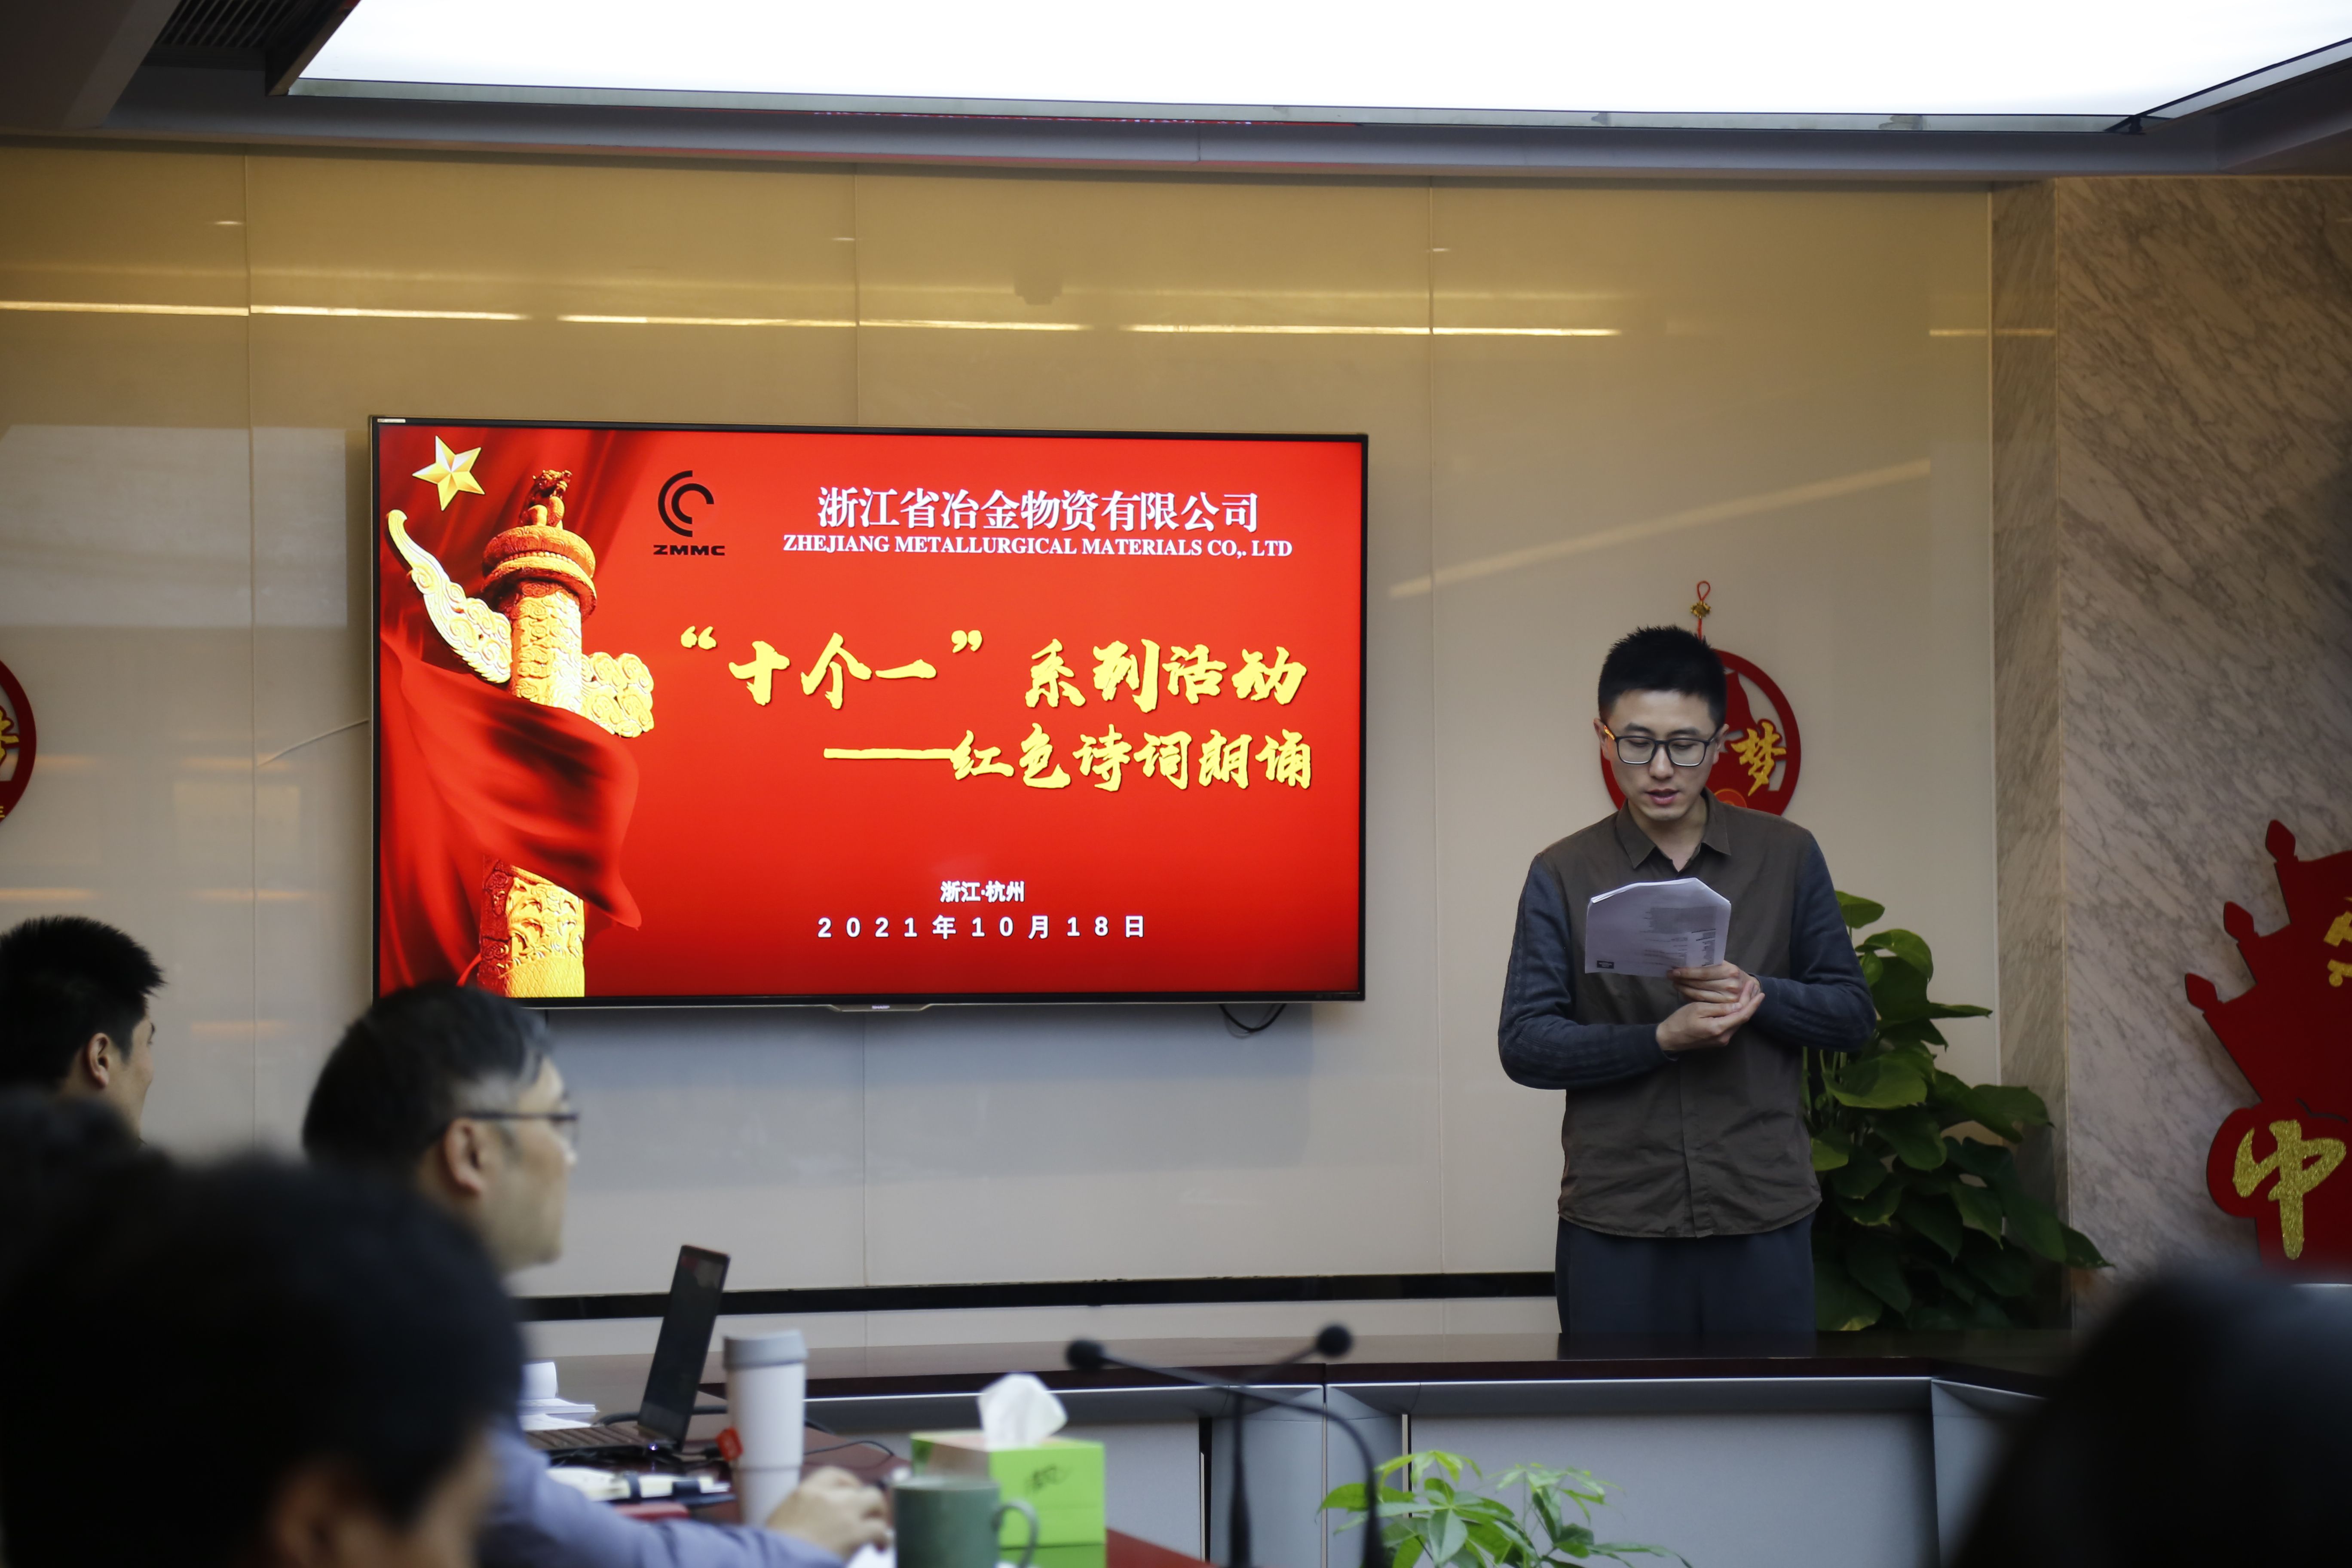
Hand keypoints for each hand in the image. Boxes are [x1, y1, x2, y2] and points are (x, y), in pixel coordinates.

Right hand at [766, 1467, 889, 1557]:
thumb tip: (816, 1521)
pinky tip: (881, 1547)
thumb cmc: (773, 1551)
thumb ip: (802, 1512)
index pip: (833, 1475)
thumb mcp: (782, 1521)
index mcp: (805, 1492)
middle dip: (866, 1501)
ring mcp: (843, 1512)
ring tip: (878, 1531)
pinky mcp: (855, 1532)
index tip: (853, 1492)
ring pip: (874, 1500)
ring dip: (878, 1515)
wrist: (775, 1563)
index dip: (848, 1483)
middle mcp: (826, 1496)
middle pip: (858, 1488)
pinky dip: (883, 1538)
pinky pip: (879, 1528)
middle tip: (868, 1516)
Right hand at [1655, 975, 1761, 1053]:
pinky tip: (1737, 1005)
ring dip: (1744, 1008)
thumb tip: (1738, 1006)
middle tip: (1753, 987)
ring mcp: (1722, 1040)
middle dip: (1750, 1002)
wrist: (1670, 1038)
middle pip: (1742, 1019)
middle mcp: (1724, 1037)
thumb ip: (1719, 1008)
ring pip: (1738, 1022)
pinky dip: (1736, 1014)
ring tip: (1748, 993)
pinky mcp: (1718, 1040)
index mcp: (1719, 1028)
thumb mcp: (1698, 1009)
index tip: (1759, 990)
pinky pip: (1731, 1025)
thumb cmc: (1680, 1021)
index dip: (1752, 1003)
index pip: (1743, 1015)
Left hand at [1668, 962, 1754, 1006]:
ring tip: (1675, 983)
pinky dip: (1691, 997)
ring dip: (1684, 989)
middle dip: (1683, 980)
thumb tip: (1687, 961)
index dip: (1687, 973)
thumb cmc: (1733, 974)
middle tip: (1671, 976)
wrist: (1751, 989)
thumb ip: (1710, 964)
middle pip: (1700, 985)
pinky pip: (1703, 1003)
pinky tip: (1684, 992)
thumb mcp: (1725, 965)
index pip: (1703, 973)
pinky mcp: (1725, 1008)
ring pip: (1699, 995)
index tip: (1674, 971)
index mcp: (1729, 971)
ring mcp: (1728, 999)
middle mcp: (1730, 986)